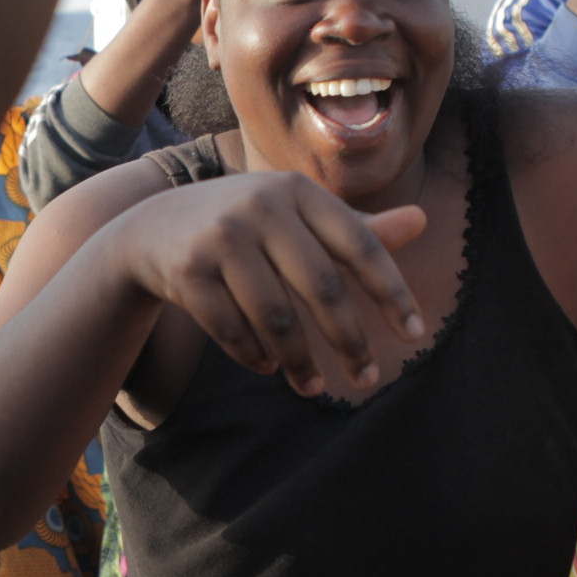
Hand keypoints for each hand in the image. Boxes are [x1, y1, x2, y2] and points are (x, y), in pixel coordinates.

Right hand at [107, 172, 428, 398]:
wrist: (153, 226)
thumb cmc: (247, 225)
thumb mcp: (298, 215)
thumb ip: (356, 228)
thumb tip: (422, 221)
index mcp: (297, 191)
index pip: (359, 246)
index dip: (392, 293)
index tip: (415, 335)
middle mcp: (260, 206)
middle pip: (322, 288)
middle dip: (350, 341)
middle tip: (367, 378)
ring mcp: (220, 238)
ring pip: (277, 318)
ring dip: (300, 361)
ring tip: (312, 386)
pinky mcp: (187, 271)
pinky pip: (233, 330)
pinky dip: (255, 356)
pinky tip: (267, 366)